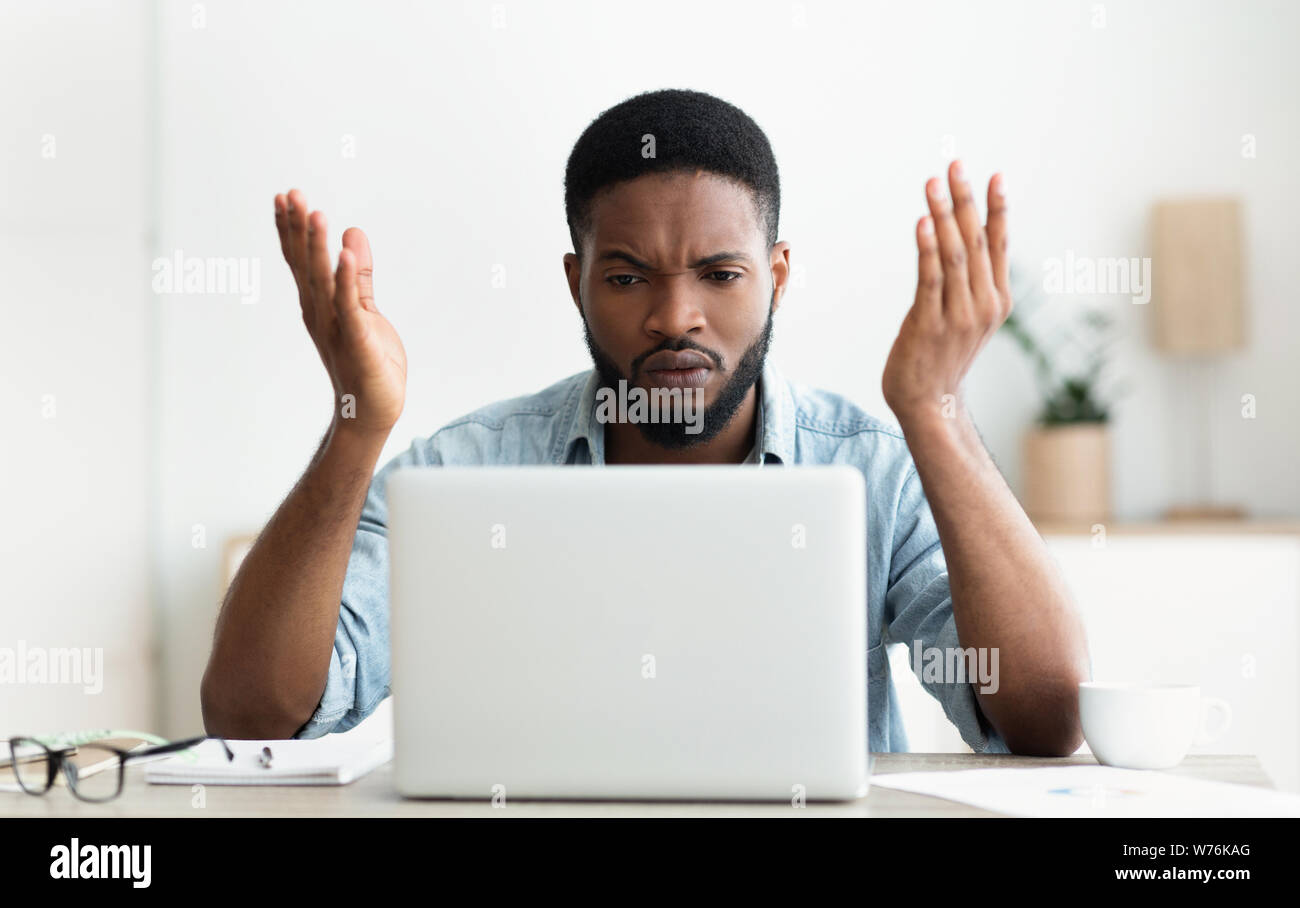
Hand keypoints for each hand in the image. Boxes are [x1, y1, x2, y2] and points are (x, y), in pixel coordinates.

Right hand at [274, 189, 406, 436]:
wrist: (373, 411)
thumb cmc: (369, 363)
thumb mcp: (365, 311)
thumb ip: (357, 276)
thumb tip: (351, 233)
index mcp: (320, 305)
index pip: (302, 261)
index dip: (293, 230)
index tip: (285, 196)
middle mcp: (321, 314)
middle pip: (305, 266)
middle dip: (298, 230)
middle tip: (291, 194)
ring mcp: (337, 328)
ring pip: (323, 281)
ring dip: (318, 247)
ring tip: (316, 214)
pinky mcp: (358, 341)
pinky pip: (350, 306)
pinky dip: (345, 280)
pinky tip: (343, 254)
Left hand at [882, 161, 1010, 428]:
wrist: (930, 404)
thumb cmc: (942, 357)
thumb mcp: (966, 318)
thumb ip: (968, 284)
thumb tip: (960, 243)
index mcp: (997, 300)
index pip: (998, 244)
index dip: (996, 208)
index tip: (992, 175)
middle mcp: (983, 304)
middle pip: (975, 241)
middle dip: (965, 200)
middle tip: (955, 164)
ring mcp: (958, 315)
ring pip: (953, 254)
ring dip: (944, 214)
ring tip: (934, 182)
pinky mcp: (929, 325)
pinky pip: (930, 279)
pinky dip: (928, 248)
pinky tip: (923, 222)